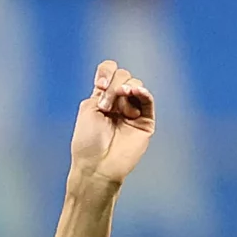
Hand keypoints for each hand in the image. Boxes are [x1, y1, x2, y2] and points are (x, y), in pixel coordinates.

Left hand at [69, 59, 155, 189]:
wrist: (98, 165)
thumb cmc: (88, 142)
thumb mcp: (87, 109)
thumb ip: (102, 91)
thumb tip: (122, 85)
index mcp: (101, 98)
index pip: (110, 71)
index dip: (107, 71)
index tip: (100, 85)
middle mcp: (118, 101)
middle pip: (123, 76)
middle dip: (113, 86)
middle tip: (105, 106)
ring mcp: (132, 110)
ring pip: (136, 85)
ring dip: (124, 91)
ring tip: (116, 110)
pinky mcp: (145, 120)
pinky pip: (148, 100)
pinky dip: (142, 93)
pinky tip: (135, 93)